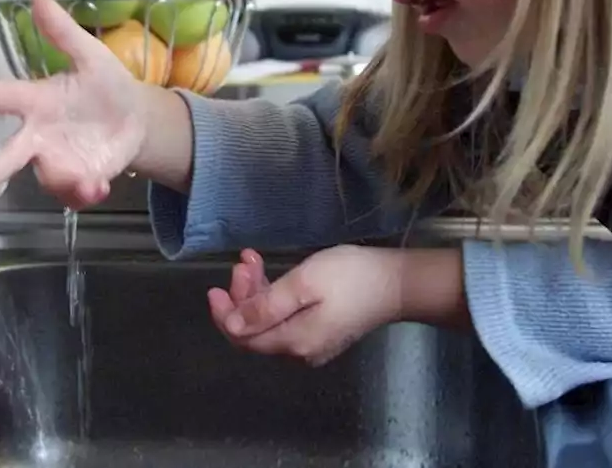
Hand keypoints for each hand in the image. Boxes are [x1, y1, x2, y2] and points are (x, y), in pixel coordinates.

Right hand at [0, 0, 146, 209]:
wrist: (135, 118)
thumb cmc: (103, 84)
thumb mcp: (90, 55)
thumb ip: (64, 33)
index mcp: (38, 102)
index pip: (5, 98)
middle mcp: (39, 136)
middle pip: (5, 156)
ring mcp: (57, 161)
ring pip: (47, 176)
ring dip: (63, 180)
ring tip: (89, 182)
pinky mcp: (79, 179)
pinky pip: (74, 192)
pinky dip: (84, 193)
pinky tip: (99, 188)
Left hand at [206, 245, 404, 366]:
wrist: (397, 283)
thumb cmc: (349, 278)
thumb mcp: (303, 285)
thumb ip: (265, 308)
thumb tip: (232, 326)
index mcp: (293, 343)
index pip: (244, 338)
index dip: (224, 315)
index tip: (214, 288)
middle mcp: (300, 352)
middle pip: (255, 330)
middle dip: (242, 296)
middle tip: (244, 263)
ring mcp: (313, 344)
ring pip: (269, 322)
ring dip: (257, 292)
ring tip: (253, 260)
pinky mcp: (322, 331)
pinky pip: (286, 319)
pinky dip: (273, 296)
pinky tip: (271, 273)